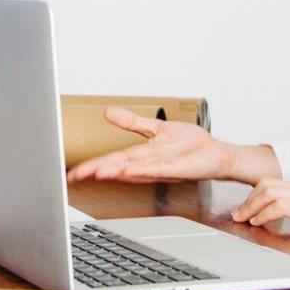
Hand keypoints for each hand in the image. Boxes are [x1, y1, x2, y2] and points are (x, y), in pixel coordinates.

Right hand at [67, 107, 277, 184]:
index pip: (112, 159)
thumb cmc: (190, 145)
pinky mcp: (177, 168)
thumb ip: (132, 122)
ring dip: (116, 171)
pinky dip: (143, 170)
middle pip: (118, 166)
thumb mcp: (155, 129)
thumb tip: (109, 113)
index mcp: (141, 154)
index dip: (92, 165)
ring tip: (97, 172)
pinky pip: (157, 169)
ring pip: (134, 169)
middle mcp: (148, 163)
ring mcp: (162, 167)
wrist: (215, 154)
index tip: (73, 173)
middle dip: (97, 170)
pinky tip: (129, 170)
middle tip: (76, 176)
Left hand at [231, 178, 289, 262]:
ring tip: (244, 218)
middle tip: (237, 215)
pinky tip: (259, 222)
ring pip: (272, 191)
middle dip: (248, 199)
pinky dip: (266, 213)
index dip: (253, 196)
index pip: (273, 184)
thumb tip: (273, 223)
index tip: (242, 210)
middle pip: (268, 184)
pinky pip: (284, 205)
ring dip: (252, 205)